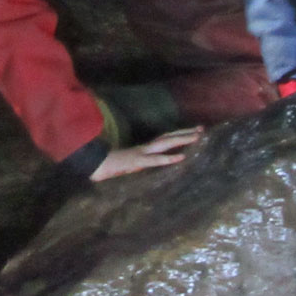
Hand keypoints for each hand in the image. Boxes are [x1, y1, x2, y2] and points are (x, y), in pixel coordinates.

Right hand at [89, 127, 203, 181]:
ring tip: (196, 138)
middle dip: (185, 133)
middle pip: (168, 137)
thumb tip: (146, 163)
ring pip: (165, 144)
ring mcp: (141, 154)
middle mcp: (144, 148)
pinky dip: (168, 158)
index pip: (164, 138)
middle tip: (202, 129)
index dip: (178, 133)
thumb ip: (137, 162)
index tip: (194, 130)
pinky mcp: (137, 162)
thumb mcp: (127, 164)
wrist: (94, 165)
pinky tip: (181, 157)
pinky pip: (155, 160)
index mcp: (143, 149)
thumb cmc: (108, 166)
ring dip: (181, 140)